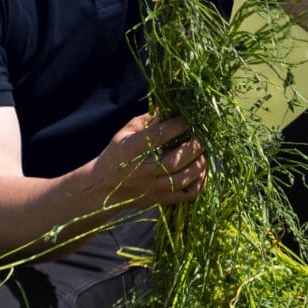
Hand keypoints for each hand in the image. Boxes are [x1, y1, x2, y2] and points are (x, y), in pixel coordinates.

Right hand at [88, 113, 206, 208]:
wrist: (103, 187)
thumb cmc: (117, 154)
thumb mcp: (126, 132)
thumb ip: (148, 120)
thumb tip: (172, 108)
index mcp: (132, 149)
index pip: (158, 136)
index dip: (178, 126)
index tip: (190, 119)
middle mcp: (142, 170)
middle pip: (175, 161)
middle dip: (194, 147)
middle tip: (204, 136)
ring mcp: (151, 188)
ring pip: (182, 180)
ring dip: (199, 165)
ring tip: (204, 153)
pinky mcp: (158, 200)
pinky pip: (185, 196)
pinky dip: (198, 184)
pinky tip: (201, 172)